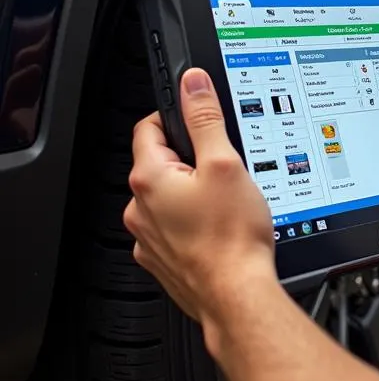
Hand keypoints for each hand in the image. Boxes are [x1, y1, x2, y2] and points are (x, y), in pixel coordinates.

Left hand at [124, 68, 276, 328]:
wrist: (237, 296)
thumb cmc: (231, 237)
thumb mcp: (225, 163)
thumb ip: (205, 119)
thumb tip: (192, 84)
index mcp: (150, 180)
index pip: (150, 127)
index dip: (177, 115)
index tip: (199, 118)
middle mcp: (140, 209)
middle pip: (160, 162)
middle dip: (191, 157)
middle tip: (224, 164)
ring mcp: (149, 238)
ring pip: (168, 196)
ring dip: (192, 191)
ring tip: (226, 200)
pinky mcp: (163, 259)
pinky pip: (174, 226)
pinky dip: (194, 221)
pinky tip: (221, 226)